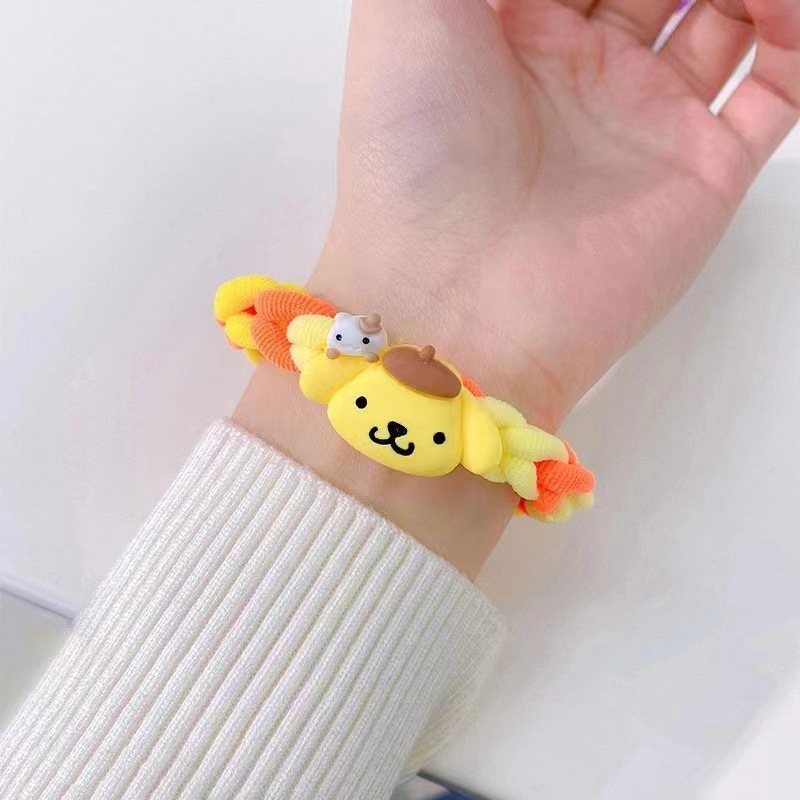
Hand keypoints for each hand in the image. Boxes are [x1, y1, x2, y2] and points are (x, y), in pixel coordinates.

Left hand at [311, 0, 799, 429]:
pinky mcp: (702, 170)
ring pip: (728, 15)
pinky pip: (780, 86)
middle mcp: (581, 70)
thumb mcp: (405, 6)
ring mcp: (645, 120)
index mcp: (512, 25)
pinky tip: (784, 10)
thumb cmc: (410, 151)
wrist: (453, 295)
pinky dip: (797, 35)